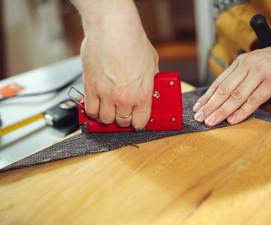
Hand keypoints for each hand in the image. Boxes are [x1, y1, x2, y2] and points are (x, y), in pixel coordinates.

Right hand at [73, 0, 158, 128]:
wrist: (113, 27)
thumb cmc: (133, 40)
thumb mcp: (152, 62)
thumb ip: (151, 79)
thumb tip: (151, 86)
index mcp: (143, 94)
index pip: (140, 122)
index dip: (138, 122)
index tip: (135, 120)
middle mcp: (124, 98)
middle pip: (122, 123)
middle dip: (122, 118)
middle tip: (121, 110)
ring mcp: (106, 94)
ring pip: (105, 119)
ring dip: (107, 115)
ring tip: (108, 106)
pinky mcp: (90, 87)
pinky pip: (90, 110)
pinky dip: (93, 110)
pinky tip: (96, 103)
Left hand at [193, 38, 270, 126]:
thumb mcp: (259, 64)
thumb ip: (243, 76)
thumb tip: (228, 95)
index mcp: (241, 61)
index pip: (219, 81)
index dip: (207, 96)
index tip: (198, 108)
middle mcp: (248, 65)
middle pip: (224, 89)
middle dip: (210, 106)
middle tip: (199, 118)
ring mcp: (260, 72)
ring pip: (236, 96)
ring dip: (222, 111)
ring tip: (211, 122)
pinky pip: (254, 100)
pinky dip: (242, 112)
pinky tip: (233, 120)